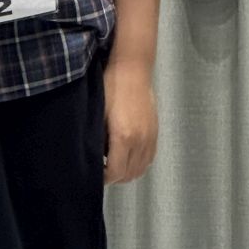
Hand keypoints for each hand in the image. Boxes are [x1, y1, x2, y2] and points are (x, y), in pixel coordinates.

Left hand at [102, 60, 157, 184]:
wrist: (132, 71)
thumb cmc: (110, 89)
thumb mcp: (97, 115)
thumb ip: (97, 139)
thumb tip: (93, 157)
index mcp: (123, 137)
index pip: (115, 172)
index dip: (104, 178)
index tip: (94, 175)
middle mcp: (140, 141)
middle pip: (129, 174)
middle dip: (114, 177)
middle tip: (101, 171)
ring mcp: (150, 137)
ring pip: (141, 169)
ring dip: (127, 172)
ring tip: (114, 165)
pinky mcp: (156, 132)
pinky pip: (149, 158)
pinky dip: (139, 164)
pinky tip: (128, 157)